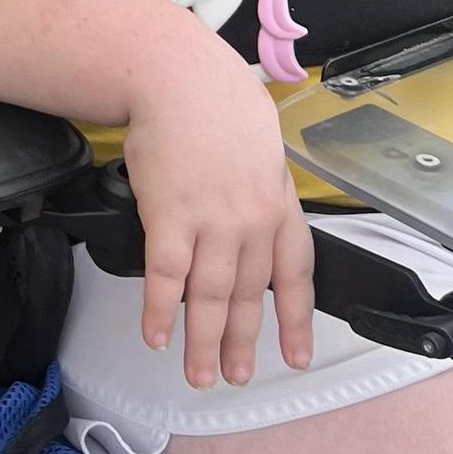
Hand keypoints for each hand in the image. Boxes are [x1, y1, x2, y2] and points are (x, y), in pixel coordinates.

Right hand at [122, 53, 315, 389]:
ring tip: (197, 373)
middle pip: (249, 296)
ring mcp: (212, 222)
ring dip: (202, 342)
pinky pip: (166, 277)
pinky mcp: (169, 216)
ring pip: (210, 298)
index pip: (296, 276)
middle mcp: (251, 221)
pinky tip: (156, 335)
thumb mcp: (260, 148)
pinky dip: (160, 312)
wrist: (179, 76)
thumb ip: (263, 192)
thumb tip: (256, 225)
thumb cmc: (216, 103)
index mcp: (278, 205)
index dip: (297, 322)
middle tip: (234, 377)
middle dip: (241, 343)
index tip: (296, 357)